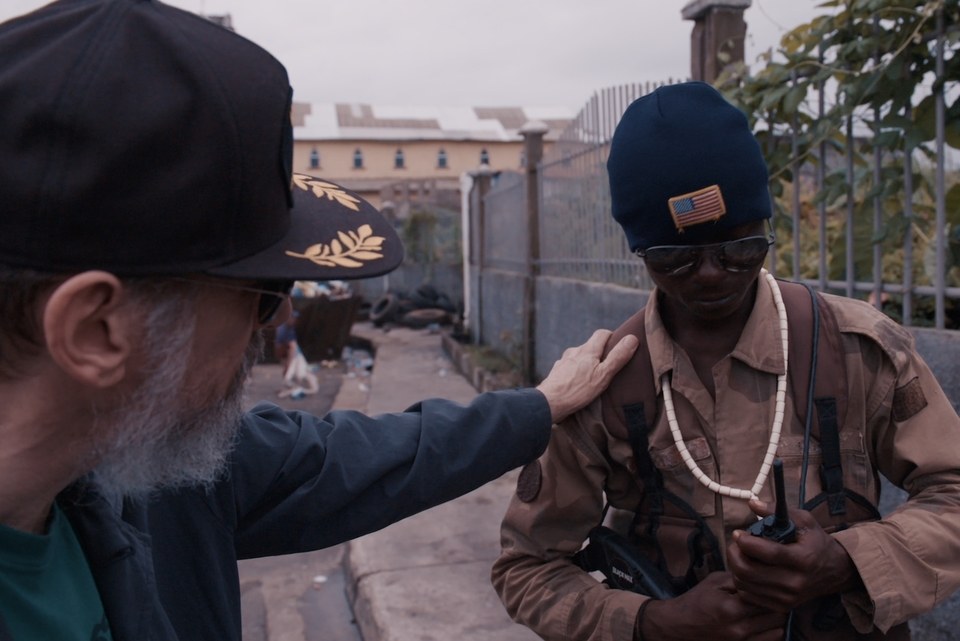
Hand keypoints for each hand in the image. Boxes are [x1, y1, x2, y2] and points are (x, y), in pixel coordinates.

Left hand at [535, 330, 637, 422]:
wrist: (549, 403)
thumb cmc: (578, 390)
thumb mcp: (604, 375)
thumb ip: (617, 357)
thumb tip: (632, 338)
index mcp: (587, 350)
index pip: (602, 334)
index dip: (612, 337)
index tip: (618, 345)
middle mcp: (574, 351)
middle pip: (590, 345)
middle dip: (600, 352)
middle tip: (608, 365)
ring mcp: (563, 361)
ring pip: (579, 356)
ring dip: (587, 362)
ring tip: (593, 376)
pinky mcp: (556, 372)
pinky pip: (569, 367)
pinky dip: (575, 371)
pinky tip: (577, 382)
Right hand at [639, 572, 786, 640]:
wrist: (679, 626)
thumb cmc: (696, 601)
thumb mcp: (714, 582)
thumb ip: (740, 579)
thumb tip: (763, 574)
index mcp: (732, 608)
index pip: (768, 598)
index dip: (773, 589)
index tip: (773, 582)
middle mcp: (740, 629)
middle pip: (777, 616)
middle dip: (778, 604)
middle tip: (774, 596)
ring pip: (778, 632)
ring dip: (776, 620)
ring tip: (768, 611)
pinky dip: (771, 633)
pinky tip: (762, 623)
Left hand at [727, 499, 861, 611]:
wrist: (834, 571)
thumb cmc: (816, 542)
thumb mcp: (804, 521)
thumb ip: (776, 511)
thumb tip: (752, 503)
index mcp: (803, 559)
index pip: (767, 553)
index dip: (746, 542)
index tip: (738, 533)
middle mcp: (795, 582)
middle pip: (749, 571)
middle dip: (734, 554)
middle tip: (736, 543)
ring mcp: (787, 597)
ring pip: (744, 584)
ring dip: (735, 566)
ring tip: (741, 554)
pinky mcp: (781, 606)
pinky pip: (748, 595)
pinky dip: (741, 581)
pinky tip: (747, 569)